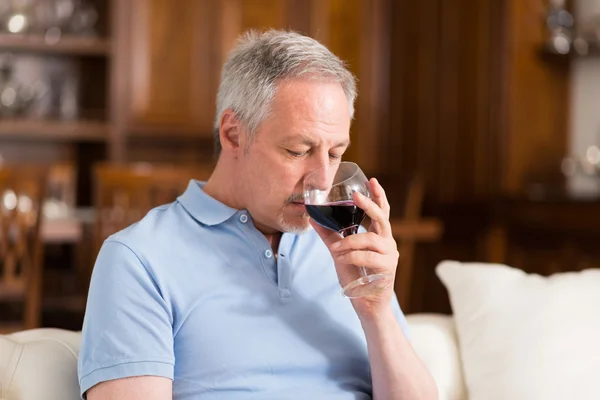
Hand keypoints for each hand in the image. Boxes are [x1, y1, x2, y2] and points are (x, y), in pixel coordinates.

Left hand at [310, 177, 397, 318]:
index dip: (378, 196)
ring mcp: (390, 255)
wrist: (367, 305)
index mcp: (378, 236)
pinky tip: (343, 259)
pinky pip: (367, 257)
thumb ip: (329, 235)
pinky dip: (352, 256)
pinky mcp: (387, 268)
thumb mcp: (340, 253)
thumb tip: (312, 218)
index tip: (372, 180)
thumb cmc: (357, 277)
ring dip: (349, 242)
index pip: (382, 212)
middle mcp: (387, 242)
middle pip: (381, 218)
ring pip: (369, 239)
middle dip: (369, 205)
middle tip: (356, 196)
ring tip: (336, 249)